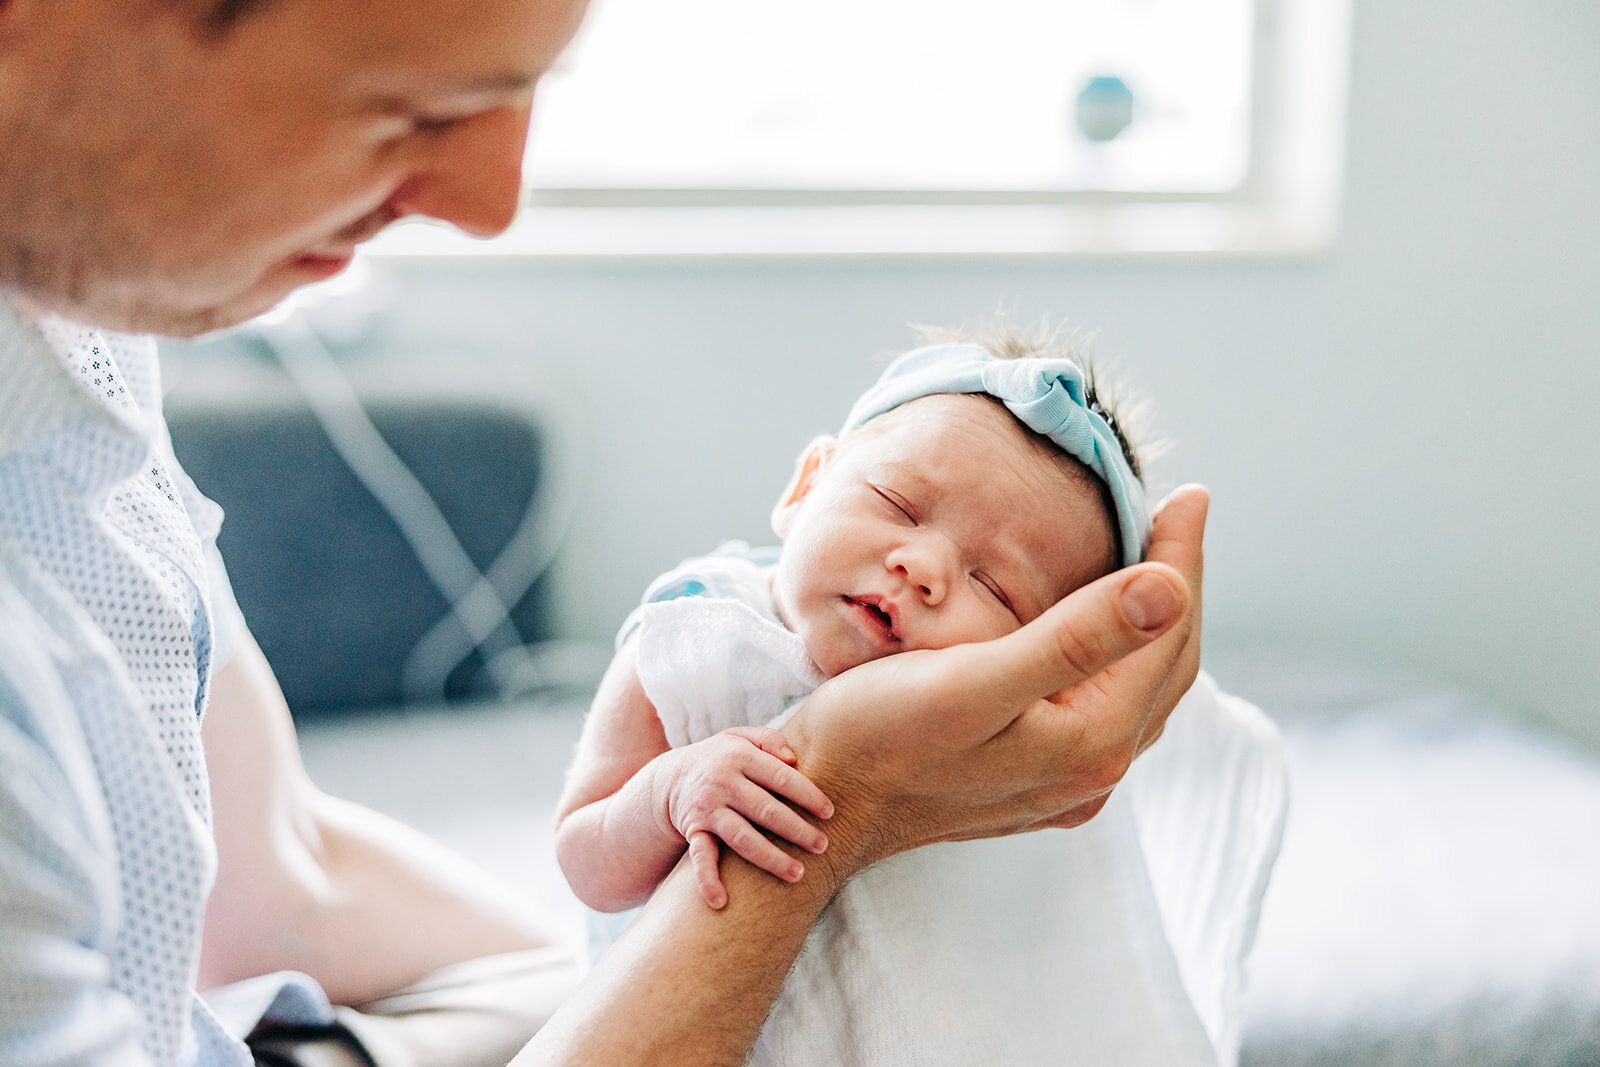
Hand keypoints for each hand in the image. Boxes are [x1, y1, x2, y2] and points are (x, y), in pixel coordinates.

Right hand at [652, 727, 834, 908]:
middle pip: (765, 809)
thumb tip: (793, 758)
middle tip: (823, 846)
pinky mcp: (693, 832)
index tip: (830, 812)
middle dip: (797, 830)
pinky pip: (700, 858)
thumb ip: (769, 740)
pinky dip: (707, 880)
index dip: (807, 795)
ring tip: (798, 874)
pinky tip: (721, 902)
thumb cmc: (720, 758)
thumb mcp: (740, 737)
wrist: (670, 778)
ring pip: (742, 838)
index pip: (780, 777)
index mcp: (739, 757)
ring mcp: (707, 810)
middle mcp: (722, 783)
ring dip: (771, 858)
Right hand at [784, 484, 1207, 879]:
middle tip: (1176, 514)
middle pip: (1166, 664)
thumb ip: (1076, 637)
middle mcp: (1091, 772)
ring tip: (1149, 562)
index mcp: (1092, 741)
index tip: (1188, 492)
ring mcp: (1064, 785)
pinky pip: (1102, 713)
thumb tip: (1171, 588)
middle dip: (1177, 584)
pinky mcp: (1031, 786)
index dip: (1181, 555)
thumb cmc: (880, 735)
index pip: (1168, 631)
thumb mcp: (974, 678)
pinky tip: (1099, 639)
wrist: (822, 804)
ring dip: (1151, 624)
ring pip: (1137, 690)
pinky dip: (1117, 662)